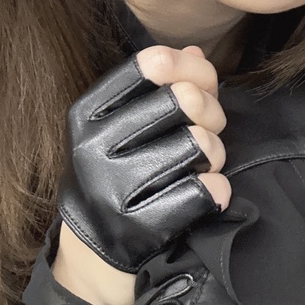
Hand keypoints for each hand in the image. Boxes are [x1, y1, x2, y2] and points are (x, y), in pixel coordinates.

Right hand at [52, 46, 230, 304]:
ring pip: (199, 145)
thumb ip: (161, 87)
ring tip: (206, 164)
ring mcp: (114, 189)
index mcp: (88, 113)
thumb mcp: (125, 125)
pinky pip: (202, 192)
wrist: (96, 250)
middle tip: (210, 130)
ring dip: (216, 154)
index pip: (152, 65)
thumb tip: (197, 55)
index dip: (191, 69)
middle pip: (184, 100)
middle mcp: (94, 148)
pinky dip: (216, 190)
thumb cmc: (121, 173)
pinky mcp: (139, 228)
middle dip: (212, 112)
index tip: (202, 85)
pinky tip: (212, 190)